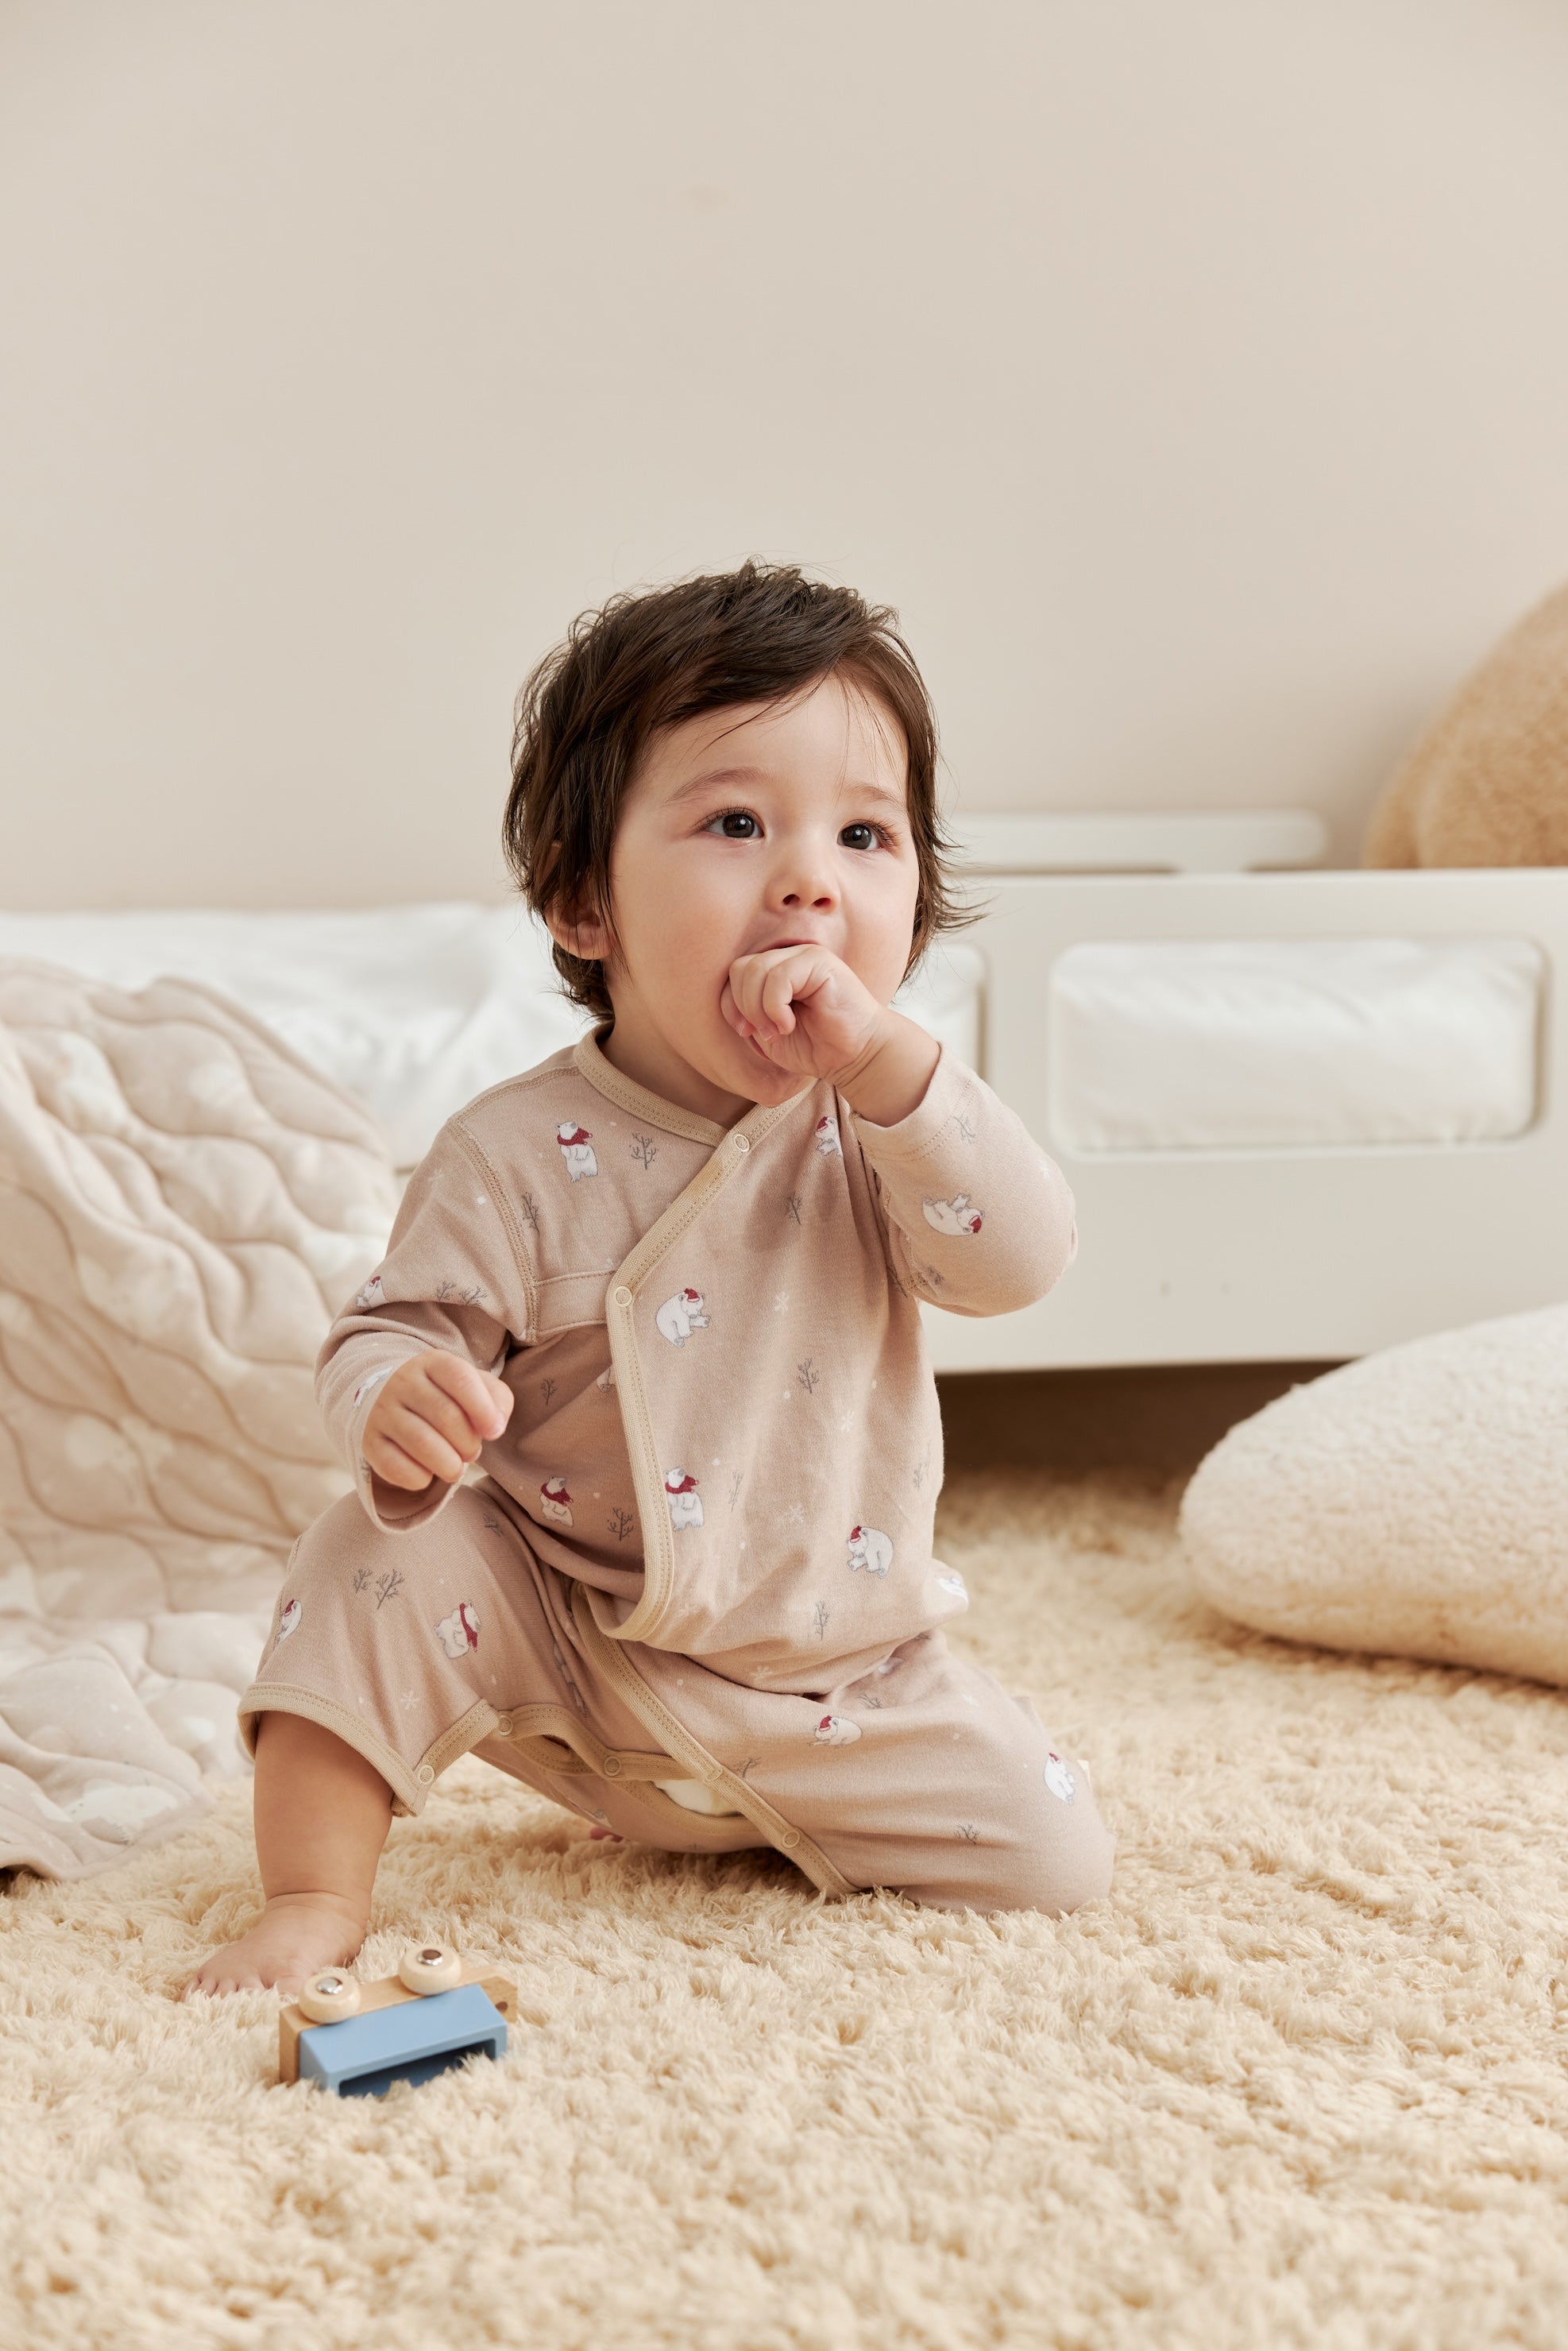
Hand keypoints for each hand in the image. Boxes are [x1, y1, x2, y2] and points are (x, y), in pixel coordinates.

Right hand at [362, 1354, 512, 1491]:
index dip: (484, 1410)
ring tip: (456, 1468)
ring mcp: (383, 1411)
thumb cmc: (445, 1396)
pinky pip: (396, 1466)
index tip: (494, 1432)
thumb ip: (497, 1399)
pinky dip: (420, 1479)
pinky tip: (428, 1473)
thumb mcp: (474, 1386)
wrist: (390, 1399)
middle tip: (472, 1452)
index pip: (461, 1379)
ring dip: (449, 1464)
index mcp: (433, 1363)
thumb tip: (496, 1426)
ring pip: (422, 1443)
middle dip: (469, 1443)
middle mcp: (403, 1382)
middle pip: (446, 1415)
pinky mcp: (369, 1441)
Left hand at [721, 944, 939, 1123]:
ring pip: (755, 970)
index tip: (747, 1032)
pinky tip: (789, 1024)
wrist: (855, 1056)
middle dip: (743, 1007)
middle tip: (764, 1033)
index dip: (731, 1005)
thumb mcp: (767, 1031)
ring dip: (759, 1009)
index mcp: (775, 970)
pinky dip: (775, 1007)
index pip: (736, 974)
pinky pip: (778, 977)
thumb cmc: (815, 1046)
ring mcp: (804, 955)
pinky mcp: (819, 961)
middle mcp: (789, 956)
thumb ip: (744, 1011)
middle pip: (740, 969)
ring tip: (779, 1030)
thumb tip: (726, 999)